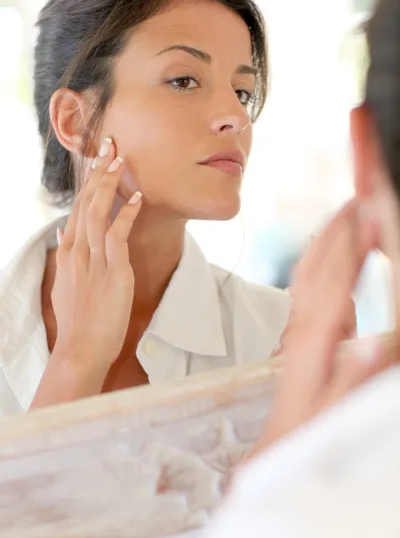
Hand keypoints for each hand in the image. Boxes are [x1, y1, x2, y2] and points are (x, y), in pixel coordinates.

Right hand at [51, 138, 141, 378]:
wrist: (80, 349)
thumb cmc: (78, 320)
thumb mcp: (65, 284)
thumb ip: (66, 257)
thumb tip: (63, 234)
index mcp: (70, 253)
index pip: (78, 208)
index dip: (88, 182)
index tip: (96, 160)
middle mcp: (78, 251)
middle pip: (86, 202)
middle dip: (97, 172)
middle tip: (109, 145)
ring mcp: (94, 260)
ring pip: (97, 212)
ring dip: (109, 184)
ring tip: (120, 160)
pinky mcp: (112, 271)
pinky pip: (117, 235)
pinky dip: (126, 214)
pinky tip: (137, 197)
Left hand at [248, 199, 398, 456]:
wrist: (272, 456)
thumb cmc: (303, 443)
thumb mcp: (329, 421)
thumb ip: (350, 383)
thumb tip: (370, 343)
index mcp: (312, 346)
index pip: (334, 284)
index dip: (352, 247)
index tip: (368, 212)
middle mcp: (302, 330)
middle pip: (318, 269)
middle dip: (339, 230)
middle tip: (362, 193)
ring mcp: (299, 330)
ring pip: (310, 272)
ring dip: (330, 238)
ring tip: (351, 210)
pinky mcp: (299, 336)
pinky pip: (309, 286)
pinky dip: (322, 260)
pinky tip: (334, 251)